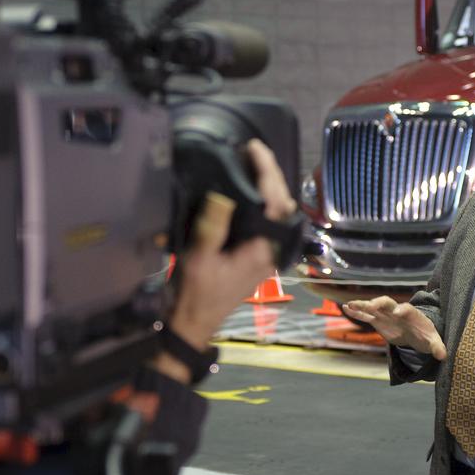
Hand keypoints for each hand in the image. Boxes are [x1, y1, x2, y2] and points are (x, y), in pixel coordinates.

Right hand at [154, 140, 296, 382]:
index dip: (267, 171)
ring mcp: (264, 255)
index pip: (276, 202)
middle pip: (282, 205)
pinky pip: (266, 223)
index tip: (254, 149)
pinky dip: (260, 202)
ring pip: (277, 214)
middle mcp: (269, 252)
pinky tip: (246, 192)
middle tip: (253, 151)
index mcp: (262, 251)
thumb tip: (223, 195)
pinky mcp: (255, 257)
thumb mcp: (198, 258)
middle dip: (271, 174)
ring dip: (268, 187)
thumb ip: (212, 227)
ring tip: (251, 164)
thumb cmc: (194, 297)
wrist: (192, 325)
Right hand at [342, 297, 446, 359]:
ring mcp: (386, 315)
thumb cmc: (426, 334)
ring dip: (363, 305)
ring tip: (350, 304)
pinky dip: (357, 312)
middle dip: (380, 303)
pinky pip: (366, 315)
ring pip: (373, 307)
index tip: (399, 312)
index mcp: (411, 314)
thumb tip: (443, 356)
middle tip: (372, 305)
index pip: (407, 309)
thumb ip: (437, 347)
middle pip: (388, 303)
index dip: (403, 310)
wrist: (417, 331)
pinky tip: (346, 308)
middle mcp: (397, 311)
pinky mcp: (379, 321)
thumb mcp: (433, 341)